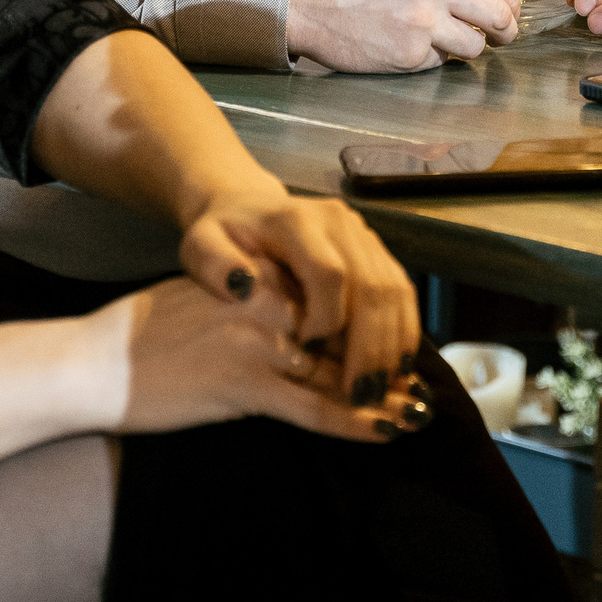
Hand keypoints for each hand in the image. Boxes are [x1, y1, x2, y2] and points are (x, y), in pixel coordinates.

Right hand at [88, 272, 426, 443]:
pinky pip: (311, 408)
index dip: (373, 323)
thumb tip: (297, 317)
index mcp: (258, 277)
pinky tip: (384, 430)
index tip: (401, 341)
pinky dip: (352, 422)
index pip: (331, 298)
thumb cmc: (145, 332)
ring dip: (382, 395)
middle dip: (385, 360)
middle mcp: (265, 302)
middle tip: (422, 381)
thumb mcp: (208, 295)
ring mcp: (256, 343)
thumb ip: (255, 297)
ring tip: (418, 410)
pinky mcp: (243, 385)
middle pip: (344, 332)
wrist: (95, 360)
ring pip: (336, 370)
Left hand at [176, 176, 421, 410]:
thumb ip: (212, 263)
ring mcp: (363, 235)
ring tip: (383, 392)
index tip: (309, 353)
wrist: (247, 206)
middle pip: (372, 286)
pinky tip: (394, 371)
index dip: (327, 318)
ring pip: (395, 292)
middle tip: (362, 395)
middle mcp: (340, 222)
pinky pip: (401, 294)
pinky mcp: (376, 251)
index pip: (329, 272)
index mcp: (297, 220)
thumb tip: (240, 285)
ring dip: (393, 346)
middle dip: (371, 346)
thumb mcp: (200, 244)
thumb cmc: (221, 235)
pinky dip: (402, 334)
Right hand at [286, 0, 518, 72]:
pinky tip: (412, 44)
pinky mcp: (409, 54)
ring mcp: (423, 21)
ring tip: (452, 41)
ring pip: (476, 45)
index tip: (510, 6)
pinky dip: (434, 56)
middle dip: (506, 28)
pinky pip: (441, 60)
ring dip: (471, 46)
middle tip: (504, 34)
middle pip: (498, 13)